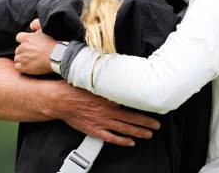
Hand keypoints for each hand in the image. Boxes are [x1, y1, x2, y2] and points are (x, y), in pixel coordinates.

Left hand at [14, 27, 57, 74]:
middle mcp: (23, 47)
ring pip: (17, 58)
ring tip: (32, 60)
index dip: (23, 40)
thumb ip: (36, 24)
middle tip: (33, 53)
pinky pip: (17, 66)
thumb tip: (31, 26)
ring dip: (22, 59)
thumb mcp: (45, 29)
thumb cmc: (53, 43)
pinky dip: (21, 66)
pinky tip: (29, 66)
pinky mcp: (24, 67)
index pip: (19, 37)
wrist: (57, 56)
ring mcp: (23, 58)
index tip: (29, 43)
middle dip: (24, 51)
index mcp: (27, 38)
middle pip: (18, 49)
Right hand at [47, 82, 161, 146]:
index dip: (144, 106)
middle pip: (132, 118)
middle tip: (157, 125)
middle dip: (146, 123)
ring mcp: (102, 122)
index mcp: (110, 98)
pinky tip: (130, 143)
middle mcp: (109, 111)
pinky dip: (122, 141)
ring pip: (125, 129)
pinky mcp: (94, 130)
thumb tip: (120, 75)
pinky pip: (111, 138)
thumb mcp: (96, 82)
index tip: (153, 106)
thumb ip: (108, 82)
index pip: (132, 103)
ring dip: (138, 132)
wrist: (61, 100)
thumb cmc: (77, 88)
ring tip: (149, 134)